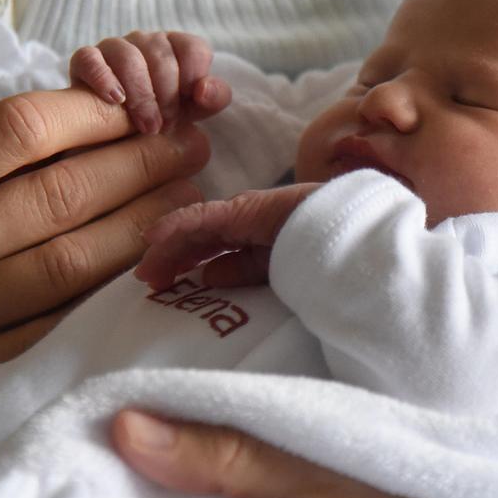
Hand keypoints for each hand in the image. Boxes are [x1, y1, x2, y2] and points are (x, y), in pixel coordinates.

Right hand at [0, 89, 208, 422]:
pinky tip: (140, 266)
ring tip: (184, 200)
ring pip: (65, 263)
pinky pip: (42, 323)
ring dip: (138, 228)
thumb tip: (59, 133)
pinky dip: (95, 292)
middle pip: (58, 196)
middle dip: (138, 167)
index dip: (92, 116)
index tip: (139, 108)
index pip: (17, 133)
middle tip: (191, 147)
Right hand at [70, 30, 231, 134]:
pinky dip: (103, 78)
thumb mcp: (193, 110)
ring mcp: (114, 48)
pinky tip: (115, 100)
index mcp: (176, 48)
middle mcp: (146, 42)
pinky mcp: (85, 61)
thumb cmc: (162, 117)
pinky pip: (89, 58)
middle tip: (165, 126)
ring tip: (146, 125)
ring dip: (140, 94)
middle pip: (161, 54)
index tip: (190, 103)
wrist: (115, 136)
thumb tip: (205, 90)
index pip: (193, 48)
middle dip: (167, 94)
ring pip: (128, 56)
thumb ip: (213, 98)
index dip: (194, 76)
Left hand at [135, 184, 320, 289]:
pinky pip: (201, 217)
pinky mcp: (242, 209)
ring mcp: (244, 213)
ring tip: (146, 270)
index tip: (168, 288)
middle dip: (173, 259)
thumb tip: (208, 275)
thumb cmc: (325, 262)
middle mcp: (247, 223)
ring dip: (168, 249)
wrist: (351, 243)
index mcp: (260, 240)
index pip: (216, 252)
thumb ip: (244, 273)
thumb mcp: (277, 274)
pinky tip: (153, 241)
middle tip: (150, 282)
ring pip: (195, 230)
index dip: (190, 266)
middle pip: (200, 240)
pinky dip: (175, 226)